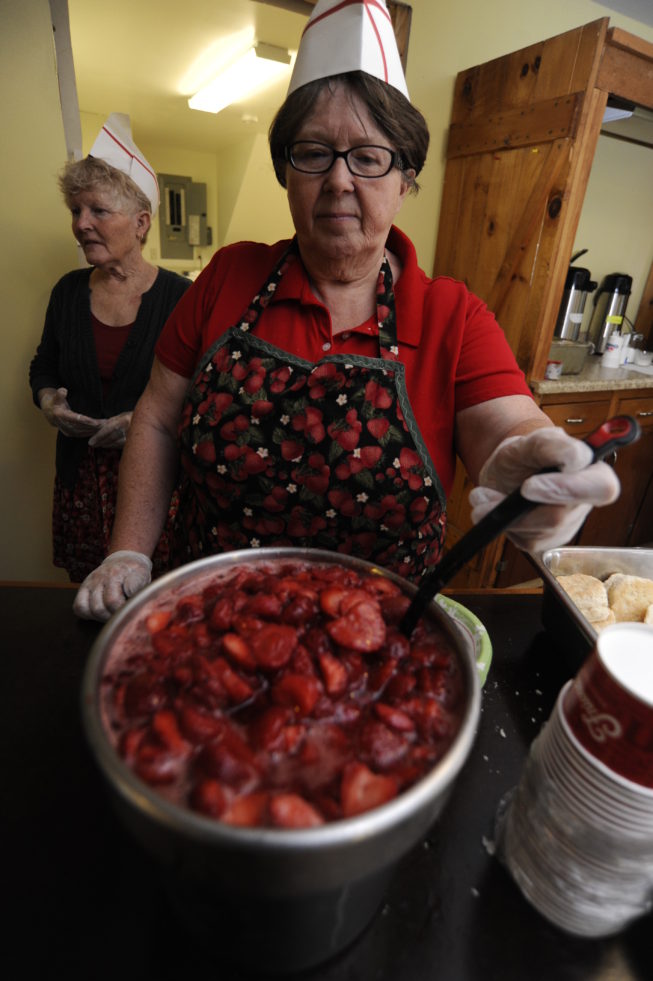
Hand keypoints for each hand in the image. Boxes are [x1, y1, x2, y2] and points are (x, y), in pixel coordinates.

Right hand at [39, 387, 104, 437]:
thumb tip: (63, 391)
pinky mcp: (70, 434)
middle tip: (105, 423)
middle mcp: (63, 425)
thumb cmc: (55, 401)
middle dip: (94, 426)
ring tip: (105, 426)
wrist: (49, 412)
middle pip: (81, 427)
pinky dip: (91, 432)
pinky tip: (99, 430)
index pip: (75, 419)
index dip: (86, 421)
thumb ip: (60, 393)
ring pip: (83, 432)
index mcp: (60, 415)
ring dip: (94, 430)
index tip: (96, 422)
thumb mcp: (56, 396)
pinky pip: (82, 434)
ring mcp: (67, 431)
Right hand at [73, 551, 151, 621]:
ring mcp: (89, 583)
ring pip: (87, 609)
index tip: (128, 610)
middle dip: (111, 617)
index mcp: (115, 574)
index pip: (113, 601)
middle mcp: (99, 578)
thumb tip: (129, 592)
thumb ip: (137, 583)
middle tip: (121, 614)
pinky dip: (88, 614)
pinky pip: (79, 607)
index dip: (121, 611)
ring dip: (100, 617)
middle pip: (99, 608)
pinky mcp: (83, 589)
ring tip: (111, 614)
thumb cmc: (133, 572)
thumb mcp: (141, 574)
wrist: (123, 561)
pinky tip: (99, 613)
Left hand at [89, 411, 132, 448]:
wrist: (150, 419)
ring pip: (116, 443)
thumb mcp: (123, 415)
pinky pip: (122, 445)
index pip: (107, 430)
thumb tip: (101, 427)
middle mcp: (128, 429)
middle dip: (101, 442)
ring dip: (107, 445)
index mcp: (123, 421)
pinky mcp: (135, 442)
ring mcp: (132, 437)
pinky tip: (110, 445)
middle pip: (111, 438)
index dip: (98, 437)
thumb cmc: (135, 415)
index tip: (91, 442)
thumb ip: (112, 421)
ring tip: (100, 445)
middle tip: (93, 445)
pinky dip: (114, 446)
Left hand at [468, 427, 619, 550]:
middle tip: (495, 494)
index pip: (602, 488)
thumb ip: (553, 444)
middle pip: (560, 516)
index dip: (569, 488)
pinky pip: (523, 539)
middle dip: (523, 509)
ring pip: (536, 531)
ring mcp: (564, 526)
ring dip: (503, 512)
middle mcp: (582, 504)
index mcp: (591, 473)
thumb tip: (574, 459)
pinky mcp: (544, 541)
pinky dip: (500, 522)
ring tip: (486, 495)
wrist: (504, 474)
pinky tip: (491, 507)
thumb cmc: (524, 457)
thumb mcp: (532, 442)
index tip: (530, 484)